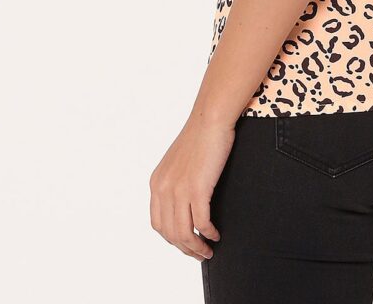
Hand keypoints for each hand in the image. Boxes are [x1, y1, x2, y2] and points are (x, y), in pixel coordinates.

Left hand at [149, 113, 235, 260]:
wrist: (210, 119)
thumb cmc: (200, 136)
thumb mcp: (178, 162)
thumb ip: (175, 182)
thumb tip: (184, 203)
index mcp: (156, 183)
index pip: (158, 223)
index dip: (172, 239)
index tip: (185, 244)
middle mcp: (163, 188)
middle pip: (170, 233)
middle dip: (185, 248)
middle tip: (200, 253)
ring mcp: (179, 190)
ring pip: (184, 233)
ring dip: (196, 247)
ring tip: (208, 250)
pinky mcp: (197, 188)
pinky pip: (201, 222)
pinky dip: (208, 233)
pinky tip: (215, 234)